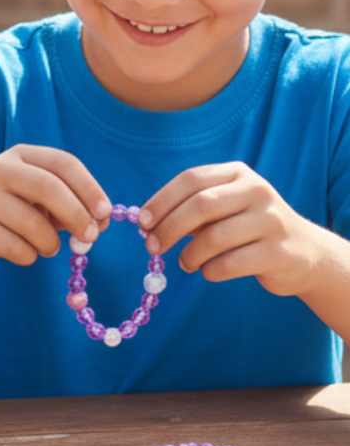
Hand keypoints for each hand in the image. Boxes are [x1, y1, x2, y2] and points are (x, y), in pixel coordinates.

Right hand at [0, 145, 109, 278]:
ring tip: (47, 247)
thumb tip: (102, 221)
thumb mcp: (40, 204)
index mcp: (19, 155)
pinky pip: (16, 248)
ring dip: (51, 243)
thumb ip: (70, 206)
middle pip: (48, 187)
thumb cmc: (9, 218)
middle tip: (91, 237)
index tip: (106, 213)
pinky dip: (29, 256)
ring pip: (33, 224)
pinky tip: (21, 252)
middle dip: (76, 215)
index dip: (89, 187)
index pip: (62, 162)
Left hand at [142, 163, 323, 296]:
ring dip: (189, 254)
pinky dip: (210, 271)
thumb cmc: (249, 228)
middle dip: (169, 228)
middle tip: (152, 247)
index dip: (162, 200)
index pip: (191, 179)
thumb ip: (191, 210)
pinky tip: (209, 272)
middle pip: (201, 205)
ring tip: (186, 263)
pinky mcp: (278, 252)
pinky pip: (230, 263)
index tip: (142, 222)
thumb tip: (147, 222)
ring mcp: (271, 220)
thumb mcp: (225, 208)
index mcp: (238, 173)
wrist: (304, 252)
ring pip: (214, 237)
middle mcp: (257, 191)